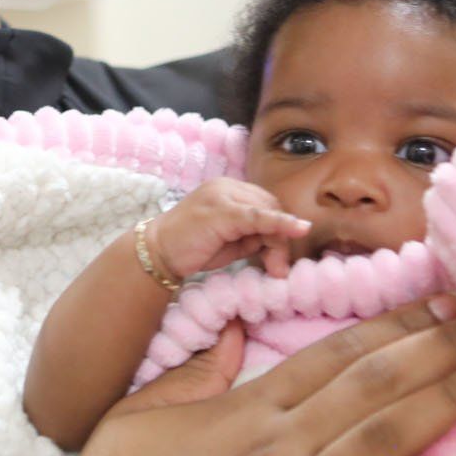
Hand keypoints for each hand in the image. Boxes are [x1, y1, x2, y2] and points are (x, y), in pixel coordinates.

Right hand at [32, 296, 455, 455]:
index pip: (335, 353)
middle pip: (373, 384)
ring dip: (448, 404)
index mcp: (245, 408)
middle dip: (439, 347)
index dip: (394, 323)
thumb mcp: (138, 413)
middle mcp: (278, 447)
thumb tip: (236, 331)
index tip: (441, 299)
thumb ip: (195, 371)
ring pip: (383, 441)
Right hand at [148, 179, 312, 278]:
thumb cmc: (192, 248)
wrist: (158, 252)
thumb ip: (254, 235)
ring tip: (276, 269)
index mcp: (228, 189)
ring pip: (267, 211)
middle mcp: (226, 186)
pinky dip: (279, 223)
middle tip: (279, 268)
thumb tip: (280, 240)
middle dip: (280, 237)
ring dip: (278, 240)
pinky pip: (258, 216)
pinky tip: (297, 228)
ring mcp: (223, 196)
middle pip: (270, 205)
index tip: (278, 259)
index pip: (266, 202)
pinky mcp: (222, 211)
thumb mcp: (231, 241)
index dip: (278, 228)